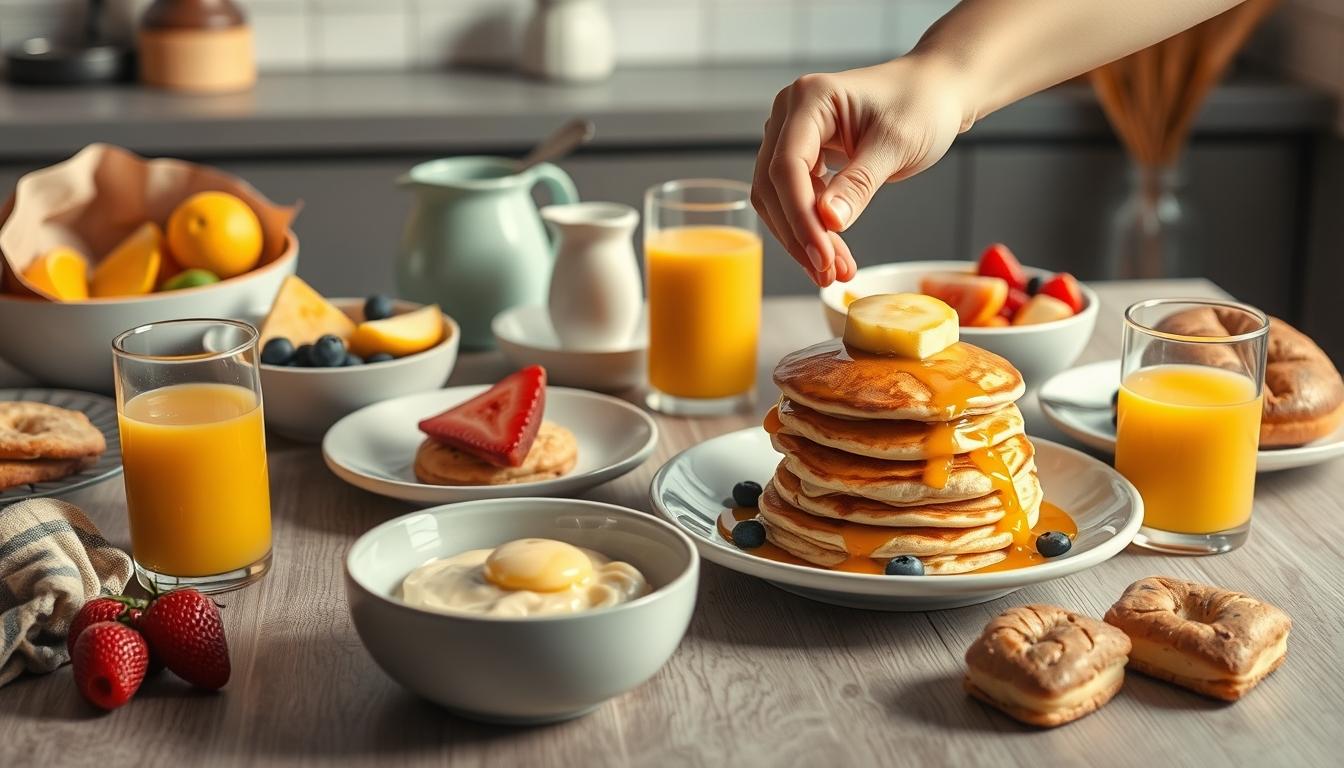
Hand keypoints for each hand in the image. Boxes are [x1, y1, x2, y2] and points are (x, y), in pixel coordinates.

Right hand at [752, 56, 967, 286]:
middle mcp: (790, 114)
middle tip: (829, 273)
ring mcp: (792, 135)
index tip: (821, 256)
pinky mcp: (803, 156)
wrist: (935, 92)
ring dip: (802, 238)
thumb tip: (828, 222)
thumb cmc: (922, 105)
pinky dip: (812, 229)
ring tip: (835, 270)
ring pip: (778, 199)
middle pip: (774, 186)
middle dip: (799, 234)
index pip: (787, 166)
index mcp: (809, 98)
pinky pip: (795, 199)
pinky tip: (833, 253)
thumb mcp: (897, 144)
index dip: (800, 216)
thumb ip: (860, 182)